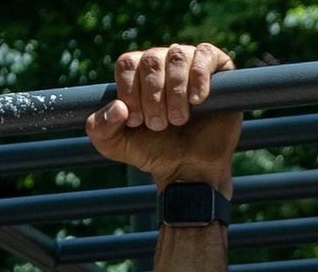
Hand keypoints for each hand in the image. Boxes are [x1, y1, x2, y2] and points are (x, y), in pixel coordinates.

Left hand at [86, 43, 240, 195]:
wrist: (190, 169)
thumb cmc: (156, 153)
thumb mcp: (118, 146)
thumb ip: (100, 130)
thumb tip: (117, 108)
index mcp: (138, 75)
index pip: (127, 63)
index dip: (129, 91)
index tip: (136, 120)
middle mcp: (163, 63)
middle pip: (151, 59)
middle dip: (151, 96)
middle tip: (158, 125)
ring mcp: (190, 62)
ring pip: (176, 56)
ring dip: (174, 92)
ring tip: (178, 120)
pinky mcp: (217, 68)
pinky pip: (205, 55)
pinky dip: (198, 78)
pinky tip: (197, 101)